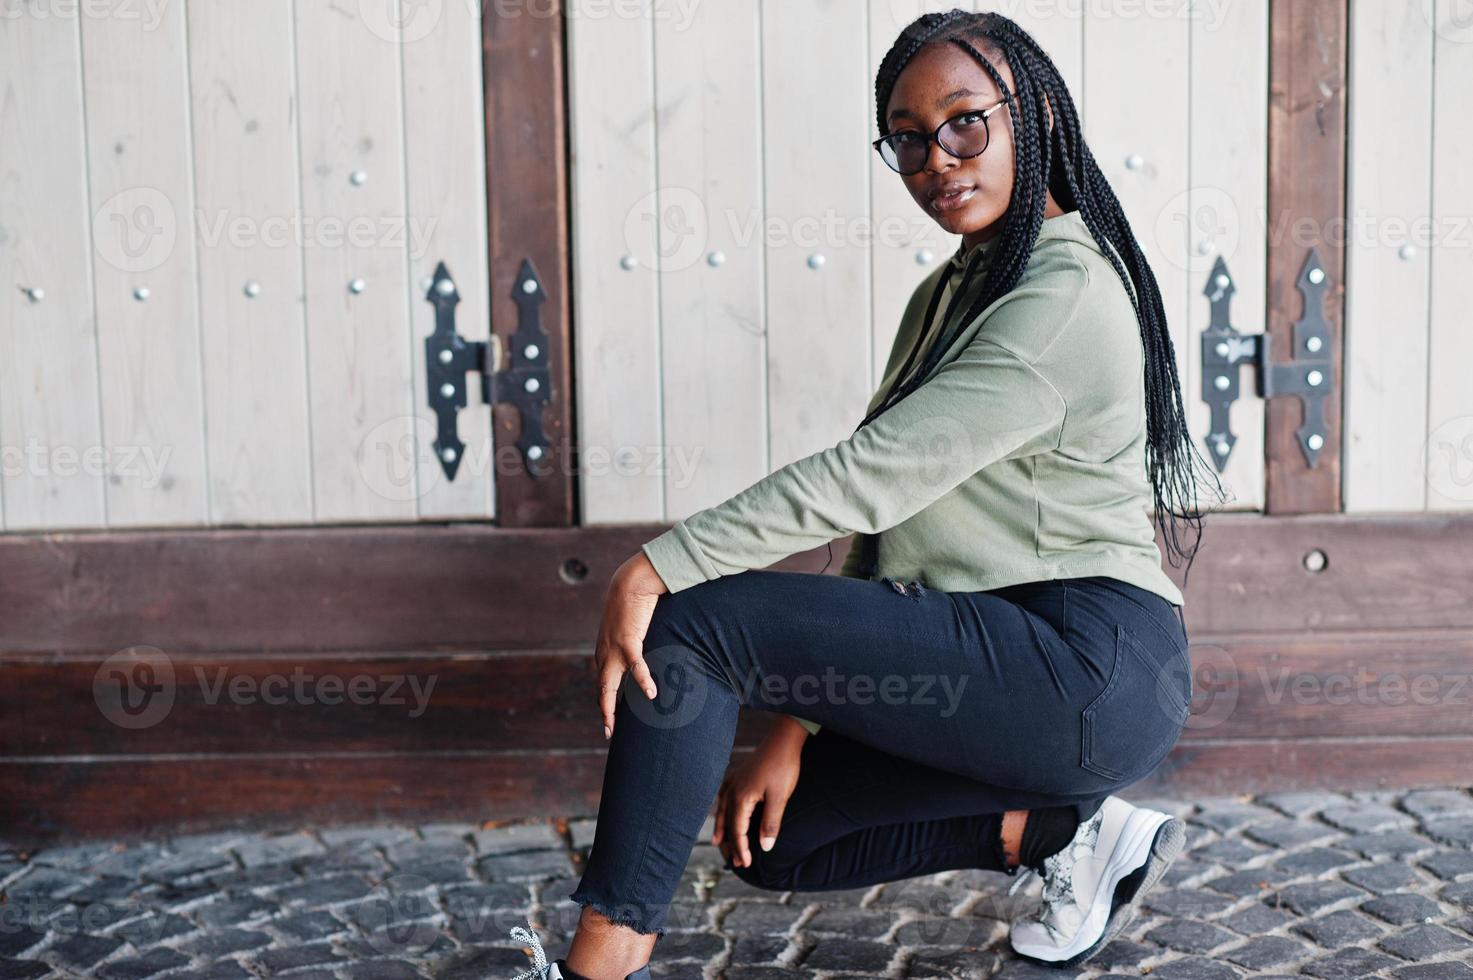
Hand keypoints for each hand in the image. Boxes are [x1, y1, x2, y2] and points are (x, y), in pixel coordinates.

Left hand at [594, 551, 668, 739]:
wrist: (631, 581)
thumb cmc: (634, 604)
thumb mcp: (630, 628)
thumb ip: (634, 643)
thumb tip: (644, 654)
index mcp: (604, 651)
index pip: (602, 682)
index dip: (604, 701)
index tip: (609, 719)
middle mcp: (604, 653)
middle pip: (601, 689)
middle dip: (603, 712)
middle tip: (608, 733)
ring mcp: (613, 648)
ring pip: (609, 684)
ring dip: (610, 707)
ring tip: (613, 726)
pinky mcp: (628, 639)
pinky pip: (635, 665)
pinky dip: (642, 680)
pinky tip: (652, 694)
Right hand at [711, 716, 807, 867]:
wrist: (783, 740)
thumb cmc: (783, 767)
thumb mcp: (780, 797)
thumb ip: (770, 824)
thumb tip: (765, 848)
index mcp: (741, 798)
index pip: (738, 831)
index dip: (741, 849)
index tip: (746, 864)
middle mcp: (733, 790)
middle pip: (727, 823)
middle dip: (730, 843)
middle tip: (734, 862)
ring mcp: (734, 781)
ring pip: (723, 810)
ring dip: (723, 828)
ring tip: (719, 842)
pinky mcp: (739, 775)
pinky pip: (724, 797)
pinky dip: (723, 809)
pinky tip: (724, 811)